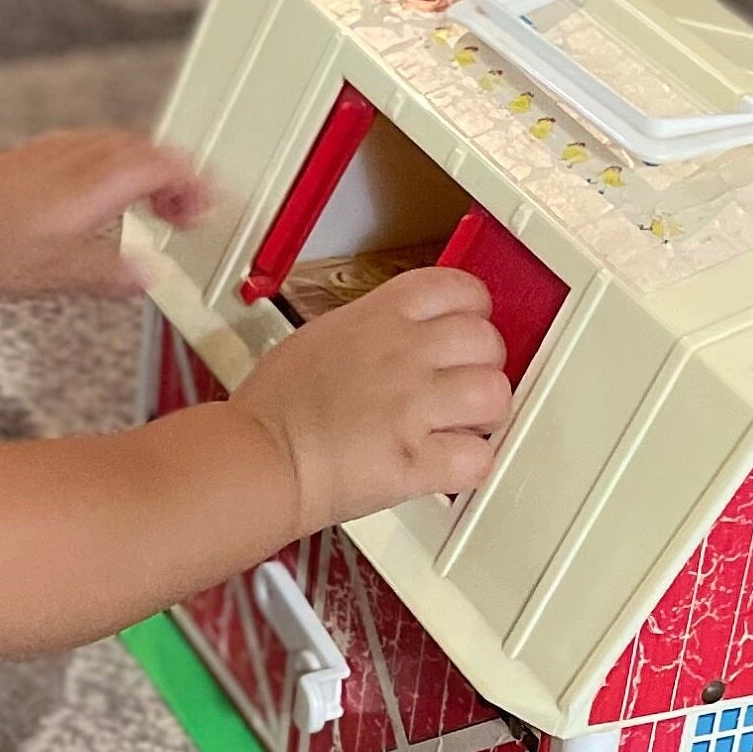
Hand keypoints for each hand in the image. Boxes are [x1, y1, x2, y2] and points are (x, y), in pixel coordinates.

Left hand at [0, 130, 210, 297]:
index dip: (195, 183)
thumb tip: (146, 278)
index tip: (208, 205)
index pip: (166, 165)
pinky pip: (95, 148)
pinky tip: (105, 197)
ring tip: (153, 205)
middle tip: (186, 212)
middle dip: (178, 178)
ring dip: (149, 171)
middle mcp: (82, 156)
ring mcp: (60, 149)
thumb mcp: (61, 273)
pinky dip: (117, 168)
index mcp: (99, 181)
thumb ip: (111, 275)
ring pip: (123, 145)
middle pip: (150, 149)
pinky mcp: (40, 153)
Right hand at [233, 266, 511, 531]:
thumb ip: (371, 330)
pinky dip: (468, 464)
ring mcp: (414, 406)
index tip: (469, 324)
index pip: (459, 287)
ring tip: (461, 424)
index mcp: (379, 317)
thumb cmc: (274, 407)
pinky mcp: (417, 460)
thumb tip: (399, 333)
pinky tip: (448, 462)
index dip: (474, 309)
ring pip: (494, 395)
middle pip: (487, 340)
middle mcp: (404, 354)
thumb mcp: (319, 336)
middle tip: (462, 383)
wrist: (258, 456)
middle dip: (482, 365)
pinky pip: (478, 457)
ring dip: (484, 414)